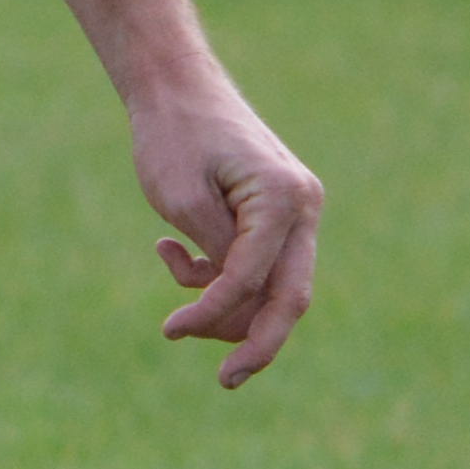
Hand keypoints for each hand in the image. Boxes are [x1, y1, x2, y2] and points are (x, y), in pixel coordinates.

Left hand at [129, 80, 324, 386]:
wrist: (175, 87)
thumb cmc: (172, 136)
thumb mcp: (181, 202)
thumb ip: (215, 258)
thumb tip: (239, 310)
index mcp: (283, 199)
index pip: (253, 279)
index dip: (212, 313)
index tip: (169, 329)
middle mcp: (302, 206)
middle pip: (289, 298)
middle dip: (255, 343)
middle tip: (226, 381)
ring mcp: (295, 211)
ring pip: (271, 287)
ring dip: (222, 301)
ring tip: (172, 276)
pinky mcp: (276, 215)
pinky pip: (256, 266)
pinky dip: (216, 274)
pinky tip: (167, 252)